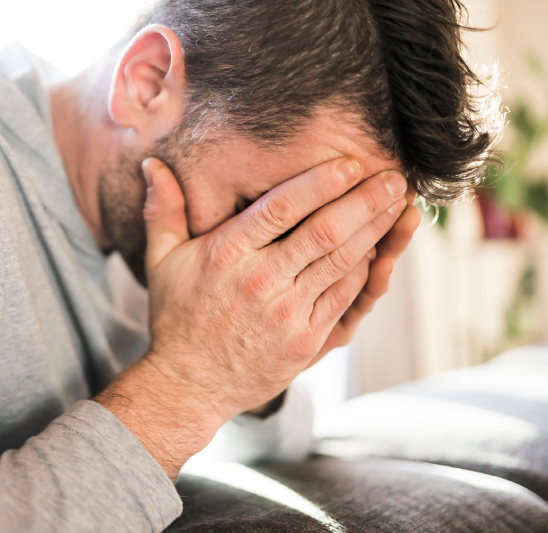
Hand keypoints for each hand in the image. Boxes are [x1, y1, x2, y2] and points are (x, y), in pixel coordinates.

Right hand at [96, 156, 407, 478]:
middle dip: (364, 201)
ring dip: (376, 231)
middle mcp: (259, 282)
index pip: (280, 208)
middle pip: (324, 232)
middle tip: (393, 177)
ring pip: (342, 263)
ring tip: (399, 205)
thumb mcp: (161, 261)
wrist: (189, 384)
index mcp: (226, 255)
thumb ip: (163, 211)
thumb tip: (152, 165)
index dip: (320, 182)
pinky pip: (344, 297)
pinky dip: (366, 270)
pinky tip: (382, 249)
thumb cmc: (177, 317)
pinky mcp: (305, 340)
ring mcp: (286, 314)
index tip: (351, 162)